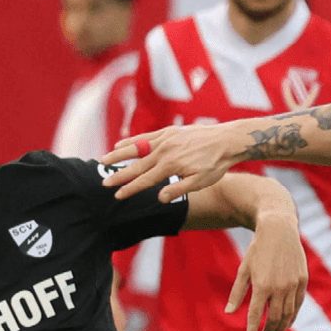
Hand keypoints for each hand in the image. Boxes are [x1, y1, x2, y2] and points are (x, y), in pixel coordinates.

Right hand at [102, 123, 243, 201]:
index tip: (117, 195)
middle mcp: (165, 150)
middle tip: (104, 183)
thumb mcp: (200, 182)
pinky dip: (132, 141)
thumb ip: (178, 190)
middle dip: (119, 175)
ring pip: (136, 148)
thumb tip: (158, 198)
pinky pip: (145, 137)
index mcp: (171, 166)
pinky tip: (121, 144)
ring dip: (119, 155)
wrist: (227, 140)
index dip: (130, 189)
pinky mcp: (169, 131)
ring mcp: (166, 139)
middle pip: (136, 165)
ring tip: (103, 160)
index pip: (145, 180)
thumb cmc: (215, 165)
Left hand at [227, 210, 307, 330]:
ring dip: (282, 325)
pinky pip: (298, 303)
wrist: (279, 230)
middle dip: (269, 329)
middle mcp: (279, 287)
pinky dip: (293, 314)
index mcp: (261, 286)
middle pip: (274, 318)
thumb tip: (229, 312)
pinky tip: (288, 320)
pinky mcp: (302, 280)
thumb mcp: (244, 270)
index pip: (255, 316)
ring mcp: (293, 284)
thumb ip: (237, 293)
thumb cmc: (257, 250)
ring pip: (288, 313)